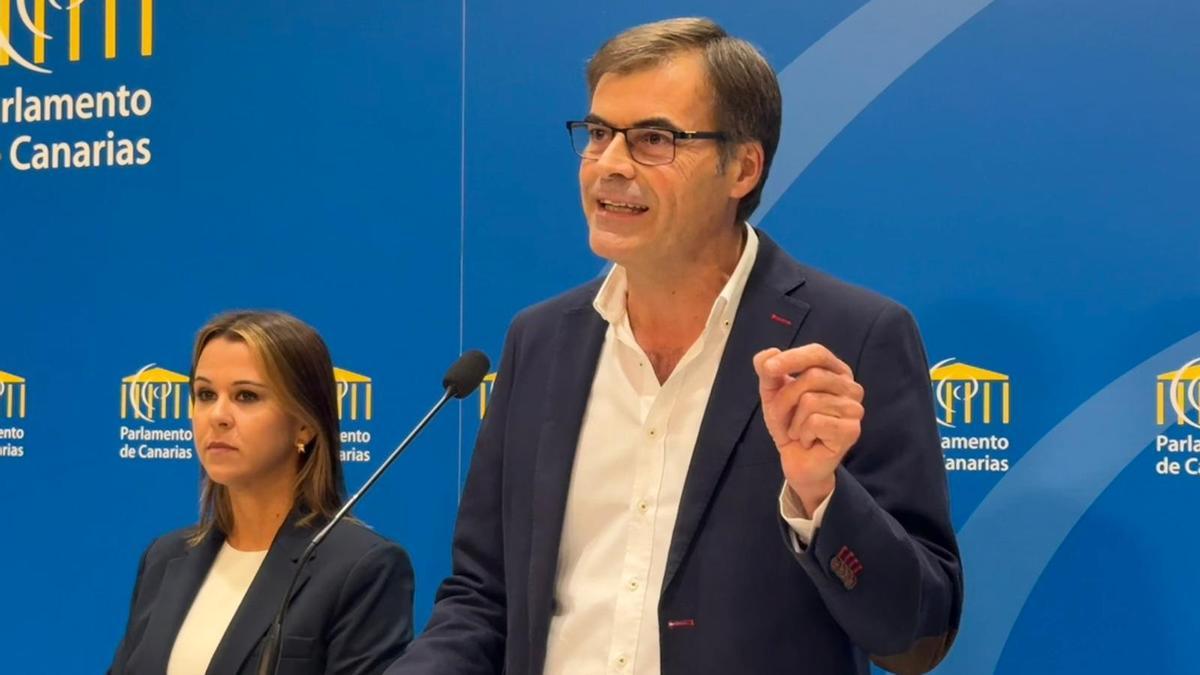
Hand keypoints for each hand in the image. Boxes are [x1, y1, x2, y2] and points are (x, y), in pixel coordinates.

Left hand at [753, 344, 863, 514]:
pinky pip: (815, 422)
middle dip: (785, 398)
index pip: (817, 353)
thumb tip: (770, 352)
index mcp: (835, 371)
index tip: (768, 368)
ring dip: (793, 420)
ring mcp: (854, 408)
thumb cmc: (790, 423)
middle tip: (782, 417)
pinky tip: (808, 440)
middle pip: (811, 377)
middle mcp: (850, 386)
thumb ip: (768, 372)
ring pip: (811, 400)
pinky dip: (802, 433)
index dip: (792, 358)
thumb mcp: (773, 394)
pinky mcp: (852, 430)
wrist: (798, 460)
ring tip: (798, 431)